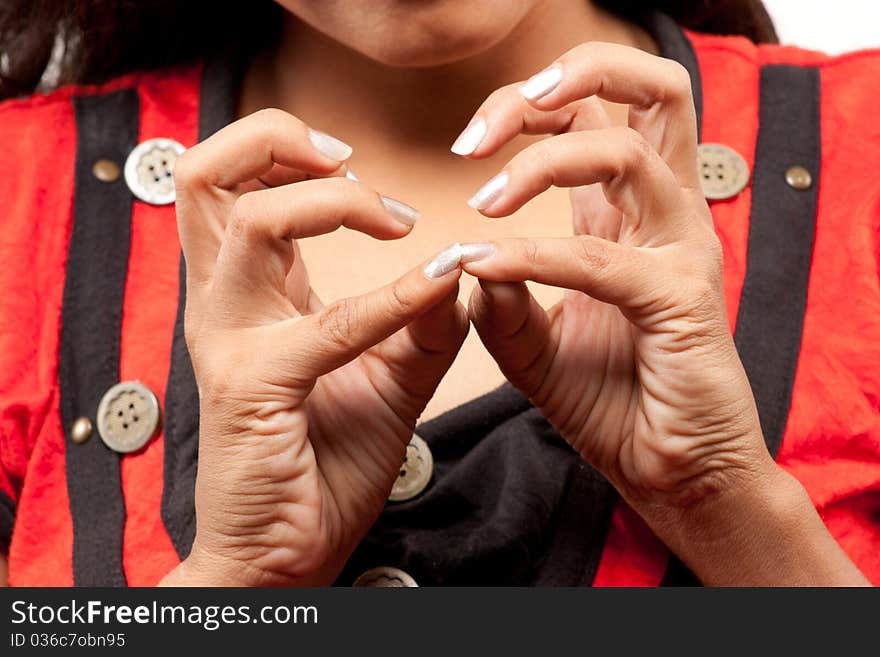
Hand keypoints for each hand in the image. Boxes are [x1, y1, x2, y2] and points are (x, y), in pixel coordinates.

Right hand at [162, 110, 467, 585]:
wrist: (282, 554)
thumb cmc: (323, 463)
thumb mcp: (386, 377)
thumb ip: (420, 321)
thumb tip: (462, 265)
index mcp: (248, 293)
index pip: (235, 184)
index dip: (295, 150)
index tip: (373, 180)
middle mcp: (225, 303)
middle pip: (207, 173)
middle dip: (275, 135)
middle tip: (346, 156)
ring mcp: (229, 341)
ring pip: (246, 218)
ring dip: (329, 197)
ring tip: (386, 213)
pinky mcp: (251, 386)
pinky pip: (327, 321)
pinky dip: (391, 298)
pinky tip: (437, 287)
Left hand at [452, 43, 868, 586]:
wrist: (672, 472)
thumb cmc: (613, 403)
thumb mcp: (534, 349)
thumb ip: (501, 304)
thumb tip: (466, 256)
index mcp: (628, 216)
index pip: (595, 115)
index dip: (531, 103)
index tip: (468, 140)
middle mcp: (662, 217)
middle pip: (646, 89)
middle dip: (564, 78)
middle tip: (483, 129)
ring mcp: (682, 252)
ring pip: (627, 152)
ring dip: (542, 162)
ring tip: (483, 202)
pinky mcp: (684, 301)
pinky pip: (604, 259)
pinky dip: (537, 256)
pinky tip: (488, 265)